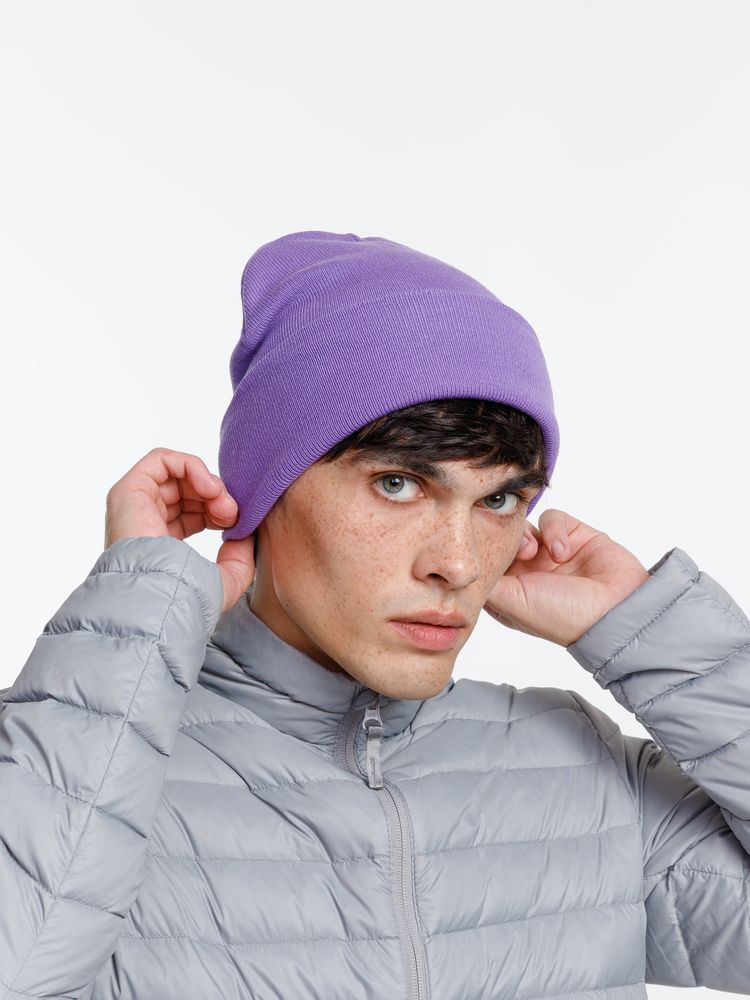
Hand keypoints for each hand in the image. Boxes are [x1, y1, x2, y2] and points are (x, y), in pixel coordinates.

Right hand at [104, 447, 254, 614]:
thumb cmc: (188, 596)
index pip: (192, 513)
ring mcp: (134, 505)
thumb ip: (240, 558)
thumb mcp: (227, 580)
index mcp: (161, 544)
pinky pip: (162, 460)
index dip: (217, 510)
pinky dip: (191, 466)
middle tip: (232, 514)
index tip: (234, 524)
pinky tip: (209, 489)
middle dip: (216, 496)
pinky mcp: (128, 490)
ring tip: (222, 504)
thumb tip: (247, 536)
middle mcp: (144, 522)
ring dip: (209, 483)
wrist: (162, 595)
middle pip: (187, 491)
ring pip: (177, 475)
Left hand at [483, 508, 650, 646]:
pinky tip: (562, 551)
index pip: (485, 562)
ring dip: (526, 535)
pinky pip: (552, 518)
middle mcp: (529, 572)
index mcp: (511, 592)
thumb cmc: (562, 616)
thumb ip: (484, 581)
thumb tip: (461, 566)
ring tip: (535, 552)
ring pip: (524, 525)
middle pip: (502, 540)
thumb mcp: (510, 602)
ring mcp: (551, 553)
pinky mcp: (574, 535)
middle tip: (513, 551)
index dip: (480, 553)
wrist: (617, 610)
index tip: (478, 550)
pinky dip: (554, 531)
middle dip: (503, 540)